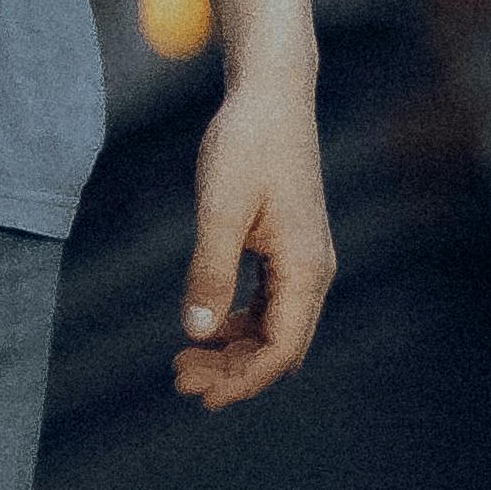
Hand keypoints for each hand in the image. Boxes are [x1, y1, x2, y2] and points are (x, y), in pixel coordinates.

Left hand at [173, 58, 333, 410]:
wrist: (271, 93)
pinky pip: (268, 303)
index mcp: (306, 267)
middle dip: (232, 371)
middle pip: (278, 346)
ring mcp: (303, 260)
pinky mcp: (287, 247)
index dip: (242, 381)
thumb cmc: (247, 143)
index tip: (200, 396)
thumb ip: (209, 271)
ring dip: (233, 350)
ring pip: (273, 327)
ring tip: (184, 361)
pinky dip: (238, 322)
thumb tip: (197, 332)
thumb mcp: (219, 209)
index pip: (281, 349)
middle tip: (178, 378)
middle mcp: (313, 270)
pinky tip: (206, 327)